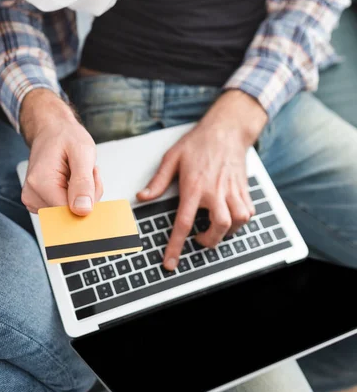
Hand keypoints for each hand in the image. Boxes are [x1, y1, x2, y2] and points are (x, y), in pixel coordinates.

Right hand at [20, 89, 102, 214]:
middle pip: (70, 213)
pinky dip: (75, 196)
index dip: (88, 199)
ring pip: (69, 212)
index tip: (92, 177)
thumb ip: (83, 182)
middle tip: (87, 171)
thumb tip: (83, 211)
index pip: (70, 212)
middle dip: (86, 195)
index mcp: (40, 183)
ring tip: (79, 172)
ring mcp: (33, 200)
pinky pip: (64, 208)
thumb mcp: (82, 152)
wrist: (51, 129)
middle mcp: (32, 195)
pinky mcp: (38, 202)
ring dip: (82, 195)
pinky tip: (73, 178)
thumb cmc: (66, 136)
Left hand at [137, 90, 267, 270]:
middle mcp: (215, 191)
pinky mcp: (243, 188)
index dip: (175, 246)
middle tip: (200, 239)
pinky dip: (241, 220)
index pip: (184, 223)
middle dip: (210, 241)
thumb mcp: (172, 158)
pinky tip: (231, 215)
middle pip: (219, 227)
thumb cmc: (199, 142)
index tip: (170, 262)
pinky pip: (249, 212)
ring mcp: (232, 190)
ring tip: (217, 229)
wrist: (226, 130)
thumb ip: (158, 181)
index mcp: (194, 187)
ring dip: (227, 231)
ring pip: (238, 221)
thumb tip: (143, 197)